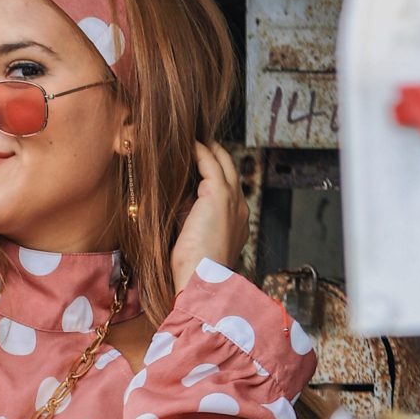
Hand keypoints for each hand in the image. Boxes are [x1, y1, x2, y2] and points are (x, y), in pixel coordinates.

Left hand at [167, 140, 249, 302]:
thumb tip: (179, 202)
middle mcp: (239, 209)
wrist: (202, 281)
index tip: (200, 167)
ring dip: (209, 148)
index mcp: (236, 224)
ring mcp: (232, 199)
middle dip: (217, 156)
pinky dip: (199, 150)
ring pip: (223, 163)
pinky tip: (189, 144)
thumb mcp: (194, 241)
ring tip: (195, 137)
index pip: (228, 191)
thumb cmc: (194, 271)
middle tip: (201, 142)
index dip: (215, 177)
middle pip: (231, 172)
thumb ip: (191, 220)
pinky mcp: (219, 193)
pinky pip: (210, 162)